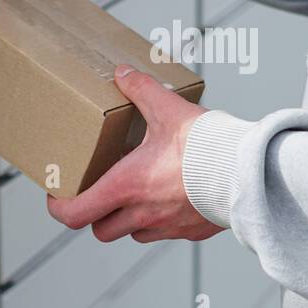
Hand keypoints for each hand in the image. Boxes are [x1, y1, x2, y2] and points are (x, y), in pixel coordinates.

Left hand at [47, 65, 223, 243]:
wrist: (248, 172)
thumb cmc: (206, 145)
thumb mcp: (168, 109)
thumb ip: (141, 90)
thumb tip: (123, 73)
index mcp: (126, 186)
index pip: (75, 214)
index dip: (59, 207)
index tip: (58, 195)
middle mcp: (142, 213)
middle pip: (101, 230)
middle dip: (96, 216)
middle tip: (99, 194)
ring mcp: (167, 226)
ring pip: (133, 234)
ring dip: (128, 220)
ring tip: (137, 196)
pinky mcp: (192, 231)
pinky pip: (167, 233)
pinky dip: (162, 221)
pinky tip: (174, 197)